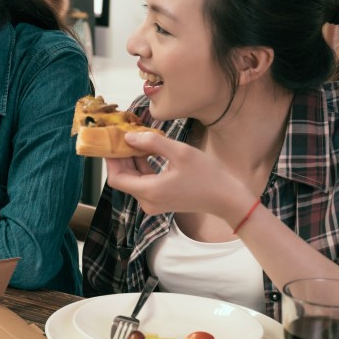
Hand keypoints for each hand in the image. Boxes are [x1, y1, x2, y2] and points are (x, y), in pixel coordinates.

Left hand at [105, 131, 250, 217]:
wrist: (227, 199)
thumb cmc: (208, 176)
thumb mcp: (180, 152)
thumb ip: (152, 142)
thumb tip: (129, 137)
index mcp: (150, 191)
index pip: (116, 178)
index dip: (111, 159)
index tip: (110, 141)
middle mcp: (147, 201)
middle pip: (123, 178)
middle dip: (121, 157)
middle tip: (121, 135)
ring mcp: (154, 203)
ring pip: (133, 179)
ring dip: (132, 160)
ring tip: (134, 139)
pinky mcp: (161, 200)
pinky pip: (144, 182)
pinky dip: (143, 166)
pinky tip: (147, 150)